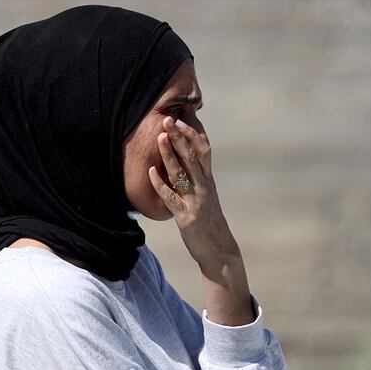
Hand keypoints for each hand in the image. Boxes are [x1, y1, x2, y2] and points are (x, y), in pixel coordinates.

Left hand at [147, 117, 239, 271]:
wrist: (220, 250)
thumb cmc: (210, 222)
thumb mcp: (206, 197)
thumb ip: (198, 180)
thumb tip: (185, 162)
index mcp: (208, 181)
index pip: (203, 151)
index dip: (192, 135)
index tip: (181, 119)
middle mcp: (204, 188)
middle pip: (192, 157)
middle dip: (179, 137)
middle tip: (168, 119)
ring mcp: (195, 201)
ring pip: (182, 173)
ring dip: (169, 154)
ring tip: (160, 138)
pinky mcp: (186, 217)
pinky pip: (171, 198)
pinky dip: (160, 184)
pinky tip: (151, 172)